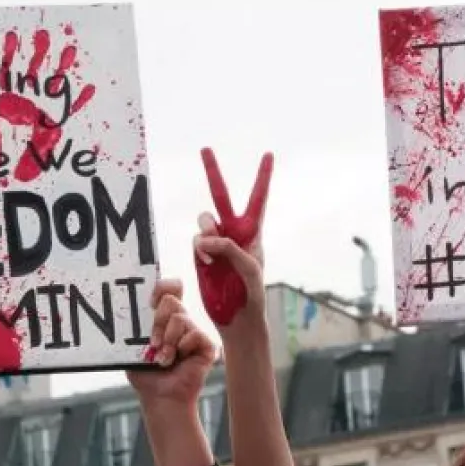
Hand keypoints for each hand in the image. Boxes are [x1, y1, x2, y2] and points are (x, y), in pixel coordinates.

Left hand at [126, 279, 217, 405]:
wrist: (161, 397)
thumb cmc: (146, 375)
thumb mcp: (133, 347)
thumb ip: (133, 327)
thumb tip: (124, 309)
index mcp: (164, 318)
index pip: (170, 288)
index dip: (161, 287)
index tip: (149, 302)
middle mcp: (181, 323)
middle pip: (172, 299)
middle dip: (158, 321)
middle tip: (154, 342)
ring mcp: (194, 333)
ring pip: (181, 318)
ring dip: (167, 340)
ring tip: (164, 358)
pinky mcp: (207, 346)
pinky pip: (194, 335)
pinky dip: (182, 348)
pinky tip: (179, 361)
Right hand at [196, 149, 272, 329]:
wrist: (237, 317)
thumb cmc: (251, 293)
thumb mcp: (249, 268)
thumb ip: (229, 248)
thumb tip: (205, 238)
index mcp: (253, 231)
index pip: (258, 198)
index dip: (263, 176)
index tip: (268, 154)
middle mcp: (233, 231)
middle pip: (221, 195)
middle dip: (213, 172)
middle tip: (205, 148)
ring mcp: (215, 242)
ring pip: (204, 220)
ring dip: (207, 230)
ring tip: (214, 252)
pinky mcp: (201, 255)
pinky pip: (196, 240)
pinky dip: (201, 248)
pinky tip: (208, 263)